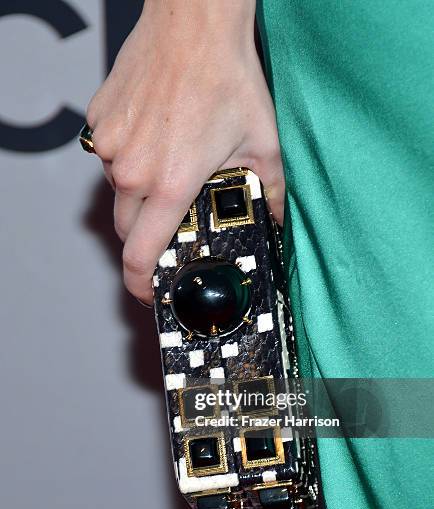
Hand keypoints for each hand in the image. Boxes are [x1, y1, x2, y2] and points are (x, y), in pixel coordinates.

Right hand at [86, 0, 284, 303]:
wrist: (193, 24)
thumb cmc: (225, 77)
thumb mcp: (262, 144)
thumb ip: (270, 191)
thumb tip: (274, 216)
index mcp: (170, 183)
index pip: (140, 255)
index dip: (140, 283)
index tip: (147, 292)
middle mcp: (132, 169)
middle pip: (127, 229)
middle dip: (148, 236)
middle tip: (171, 220)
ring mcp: (111, 144)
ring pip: (119, 192)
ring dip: (141, 193)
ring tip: (171, 163)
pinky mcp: (100, 122)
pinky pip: (110, 157)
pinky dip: (130, 158)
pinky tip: (156, 137)